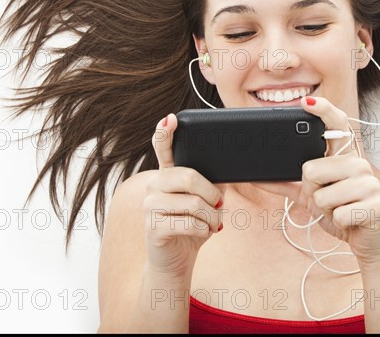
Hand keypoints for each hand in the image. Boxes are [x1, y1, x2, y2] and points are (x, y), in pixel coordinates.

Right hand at [144, 114, 225, 277]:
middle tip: (219, 207)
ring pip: (194, 204)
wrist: (175, 262)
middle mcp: (154, 186)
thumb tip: (230, 166)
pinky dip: (205, 230)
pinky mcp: (153, 228)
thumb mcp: (204, 200)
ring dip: (212, 218)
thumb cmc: (191, 226)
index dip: (166, 133)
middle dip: (212, 195)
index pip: (164, 148)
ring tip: (212, 224)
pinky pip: (191, 224)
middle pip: (190, 177)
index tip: (170, 119)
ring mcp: (150, 206)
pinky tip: (202, 233)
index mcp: (167, 175)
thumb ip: (212, 181)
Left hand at [258, 96, 379, 263]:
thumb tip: (256, 177)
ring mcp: (369, 183)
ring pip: (322, 196)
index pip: (336, 125)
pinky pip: (337, 214)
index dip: (322, 110)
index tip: (307, 102)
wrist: (371, 241)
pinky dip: (337, 222)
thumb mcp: (310, 196)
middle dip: (311, 191)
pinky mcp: (376, 206)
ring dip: (324, 210)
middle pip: (311, 169)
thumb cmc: (341, 211)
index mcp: (343, 156)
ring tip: (338, 210)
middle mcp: (358, 164)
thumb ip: (285, 184)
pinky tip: (350, 220)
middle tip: (325, 198)